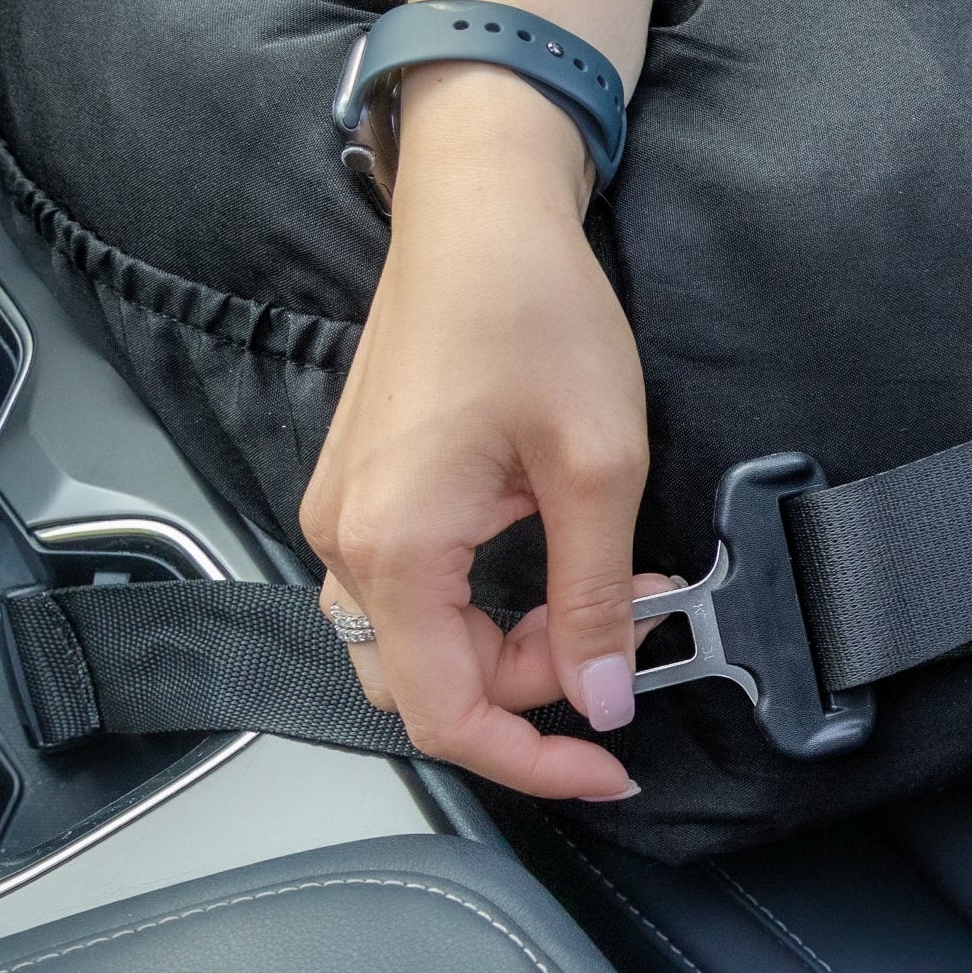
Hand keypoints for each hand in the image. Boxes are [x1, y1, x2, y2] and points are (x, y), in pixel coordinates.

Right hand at [300, 61, 657, 799]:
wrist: (480, 210)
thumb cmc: (537, 312)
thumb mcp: (599, 466)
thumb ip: (595, 599)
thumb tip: (601, 700)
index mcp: (395, 548)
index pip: (448, 716)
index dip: (534, 760)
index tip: (611, 762)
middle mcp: (345, 542)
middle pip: (429, 686)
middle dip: (534, 686)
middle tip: (627, 637)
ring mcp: (345, 514)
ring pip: (422, 642)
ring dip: (515, 643)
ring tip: (609, 591)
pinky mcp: (364, 491)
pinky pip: (414, 590)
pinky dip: (488, 602)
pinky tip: (559, 557)